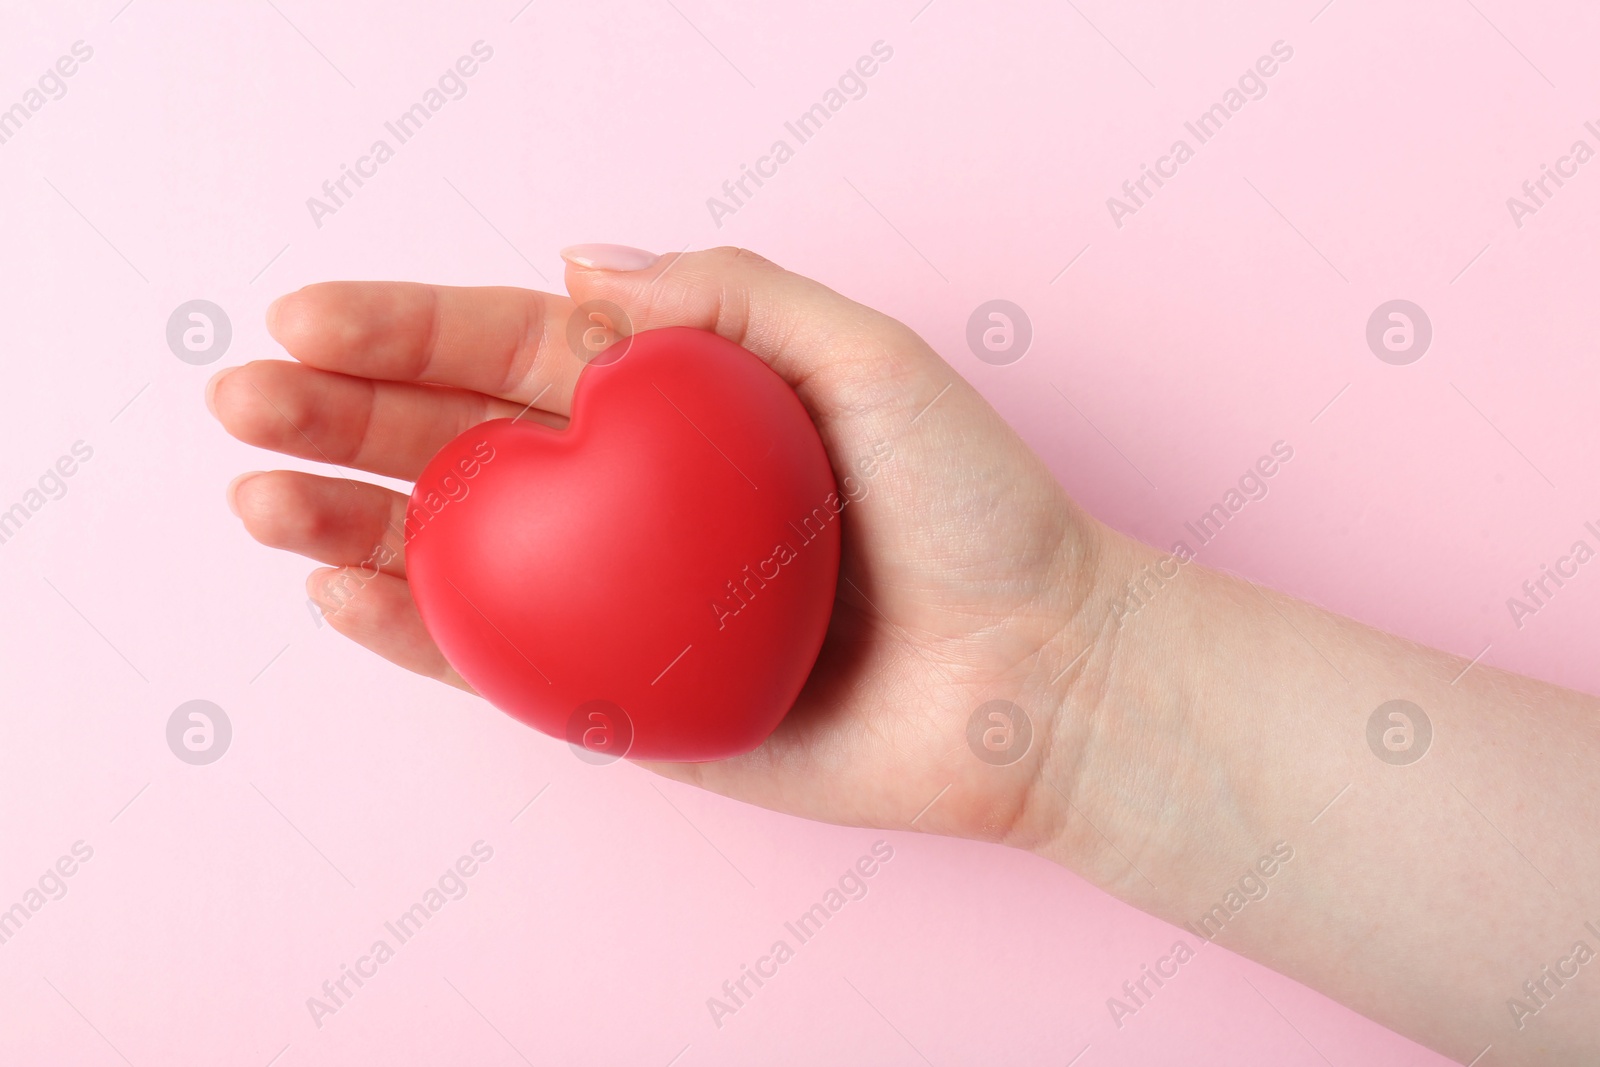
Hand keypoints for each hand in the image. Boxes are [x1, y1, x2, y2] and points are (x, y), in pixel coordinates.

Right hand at [208, 245, 1117, 846]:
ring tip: (258, 496)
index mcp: (675, 403)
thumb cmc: (974, 511)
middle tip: (243, 399)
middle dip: (339, 417)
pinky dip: (415, 636)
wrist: (1033, 679)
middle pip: (458, 441)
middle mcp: (629, 495)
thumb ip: (728, 295)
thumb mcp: (870, 358)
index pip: (514, 348)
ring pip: (456, 553)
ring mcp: (616, 600)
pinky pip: (498, 669)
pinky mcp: (623, 701)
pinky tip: (342, 594)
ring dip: (346, 523)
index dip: (406, 327)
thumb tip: (575, 258)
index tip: (308, 316)